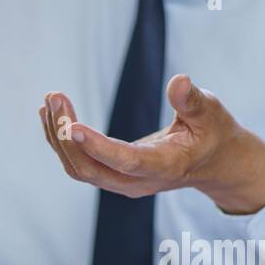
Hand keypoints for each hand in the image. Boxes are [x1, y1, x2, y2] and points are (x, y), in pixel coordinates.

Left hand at [39, 74, 264, 214]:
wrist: (214, 165)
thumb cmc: (213, 134)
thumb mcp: (212, 113)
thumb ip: (193, 100)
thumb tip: (178, 80)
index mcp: (164, 166)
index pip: (125, 161)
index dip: (97, 147)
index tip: (71, 127)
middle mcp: (137, 182)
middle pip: (90, 169)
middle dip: (66, 136)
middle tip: (54, 98)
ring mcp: (122, 184)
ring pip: (79, 169)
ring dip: (58, 138)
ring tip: (50, 102)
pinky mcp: (112, 177)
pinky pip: (79, 165)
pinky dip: (61, 142)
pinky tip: (51, 116)